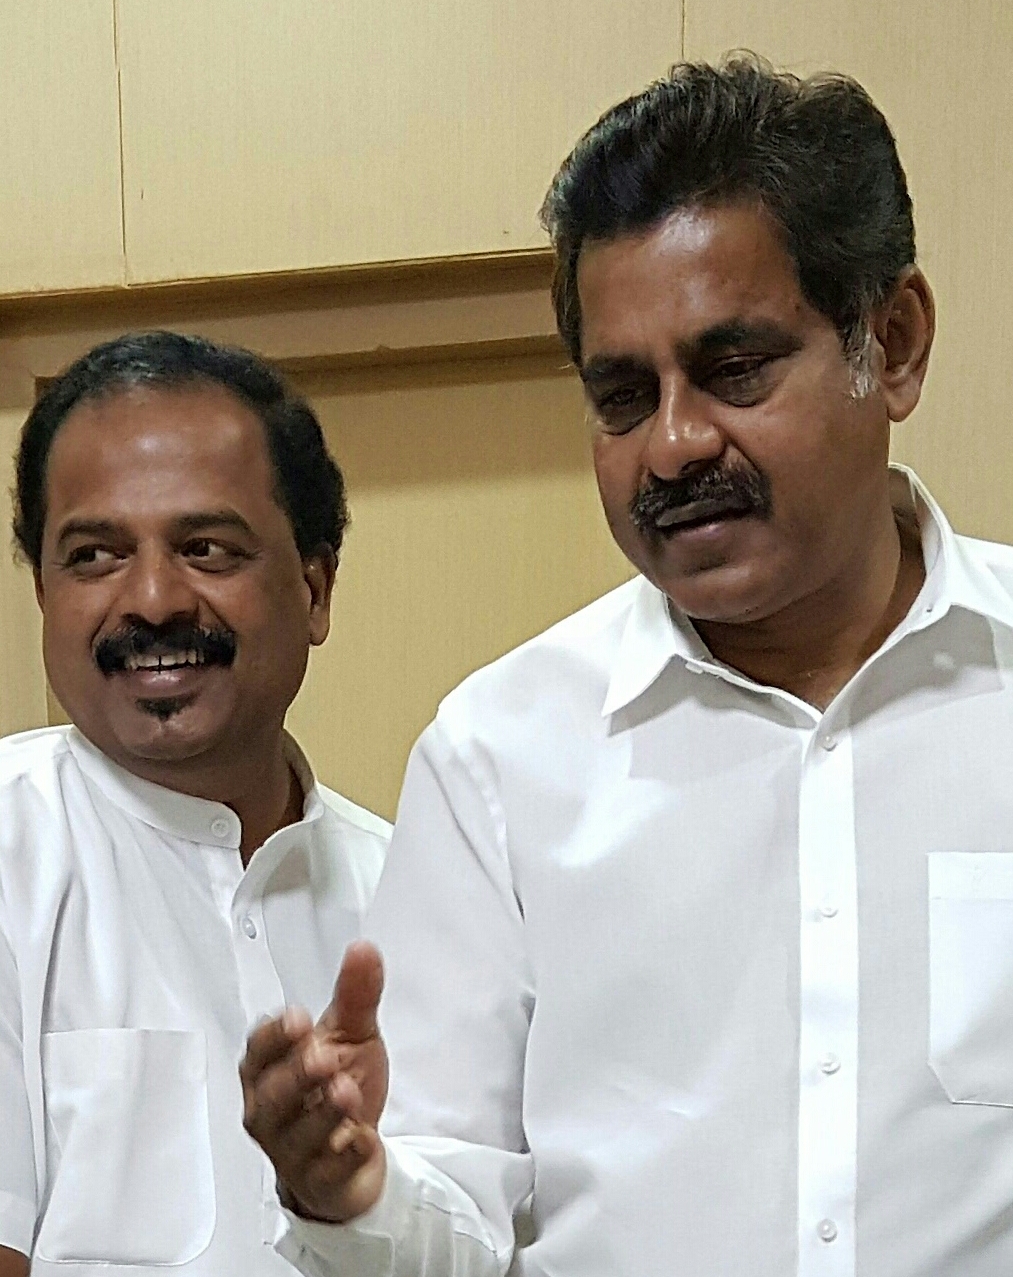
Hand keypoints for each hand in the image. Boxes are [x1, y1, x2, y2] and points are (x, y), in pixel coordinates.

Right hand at [241, 940, 388, 1221]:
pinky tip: (361, 1139)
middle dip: (295, 1076)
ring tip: (346, 1092)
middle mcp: (271, 1110)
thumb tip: (363, 951)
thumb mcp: (352, 1035)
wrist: (356, 1151)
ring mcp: (291, 1149)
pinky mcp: (317, 1182)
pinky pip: (324, 1174)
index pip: (258, 1051)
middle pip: (270, 1095)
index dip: (274, 1037)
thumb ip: (356, 995)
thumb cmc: (340, 1086)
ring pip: (295, 1136)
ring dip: (320, 1115)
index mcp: (271, 1068)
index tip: (299, 1020)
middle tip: (322, 1058)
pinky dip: (343, 1156)